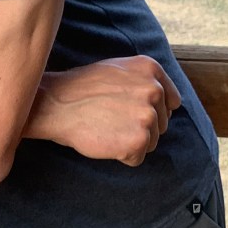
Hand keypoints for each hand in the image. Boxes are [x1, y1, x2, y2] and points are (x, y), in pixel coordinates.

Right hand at [28, 56, 180, 166]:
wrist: (55, 103)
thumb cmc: (81, 89)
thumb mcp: (117, 69)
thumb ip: (143, 80)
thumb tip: (164, 100)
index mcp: (150, 69)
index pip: (172, 100)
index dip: (152, 110)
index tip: (131, 111)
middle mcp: (154, 89)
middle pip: (163, 123)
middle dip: (140, 126)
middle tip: (111, 118)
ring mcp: (148, 115)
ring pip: (152, 142)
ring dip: (131, 141)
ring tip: (107, 127)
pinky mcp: (139, 140)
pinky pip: (138, 157)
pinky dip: (122, 155)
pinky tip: (105, 138)